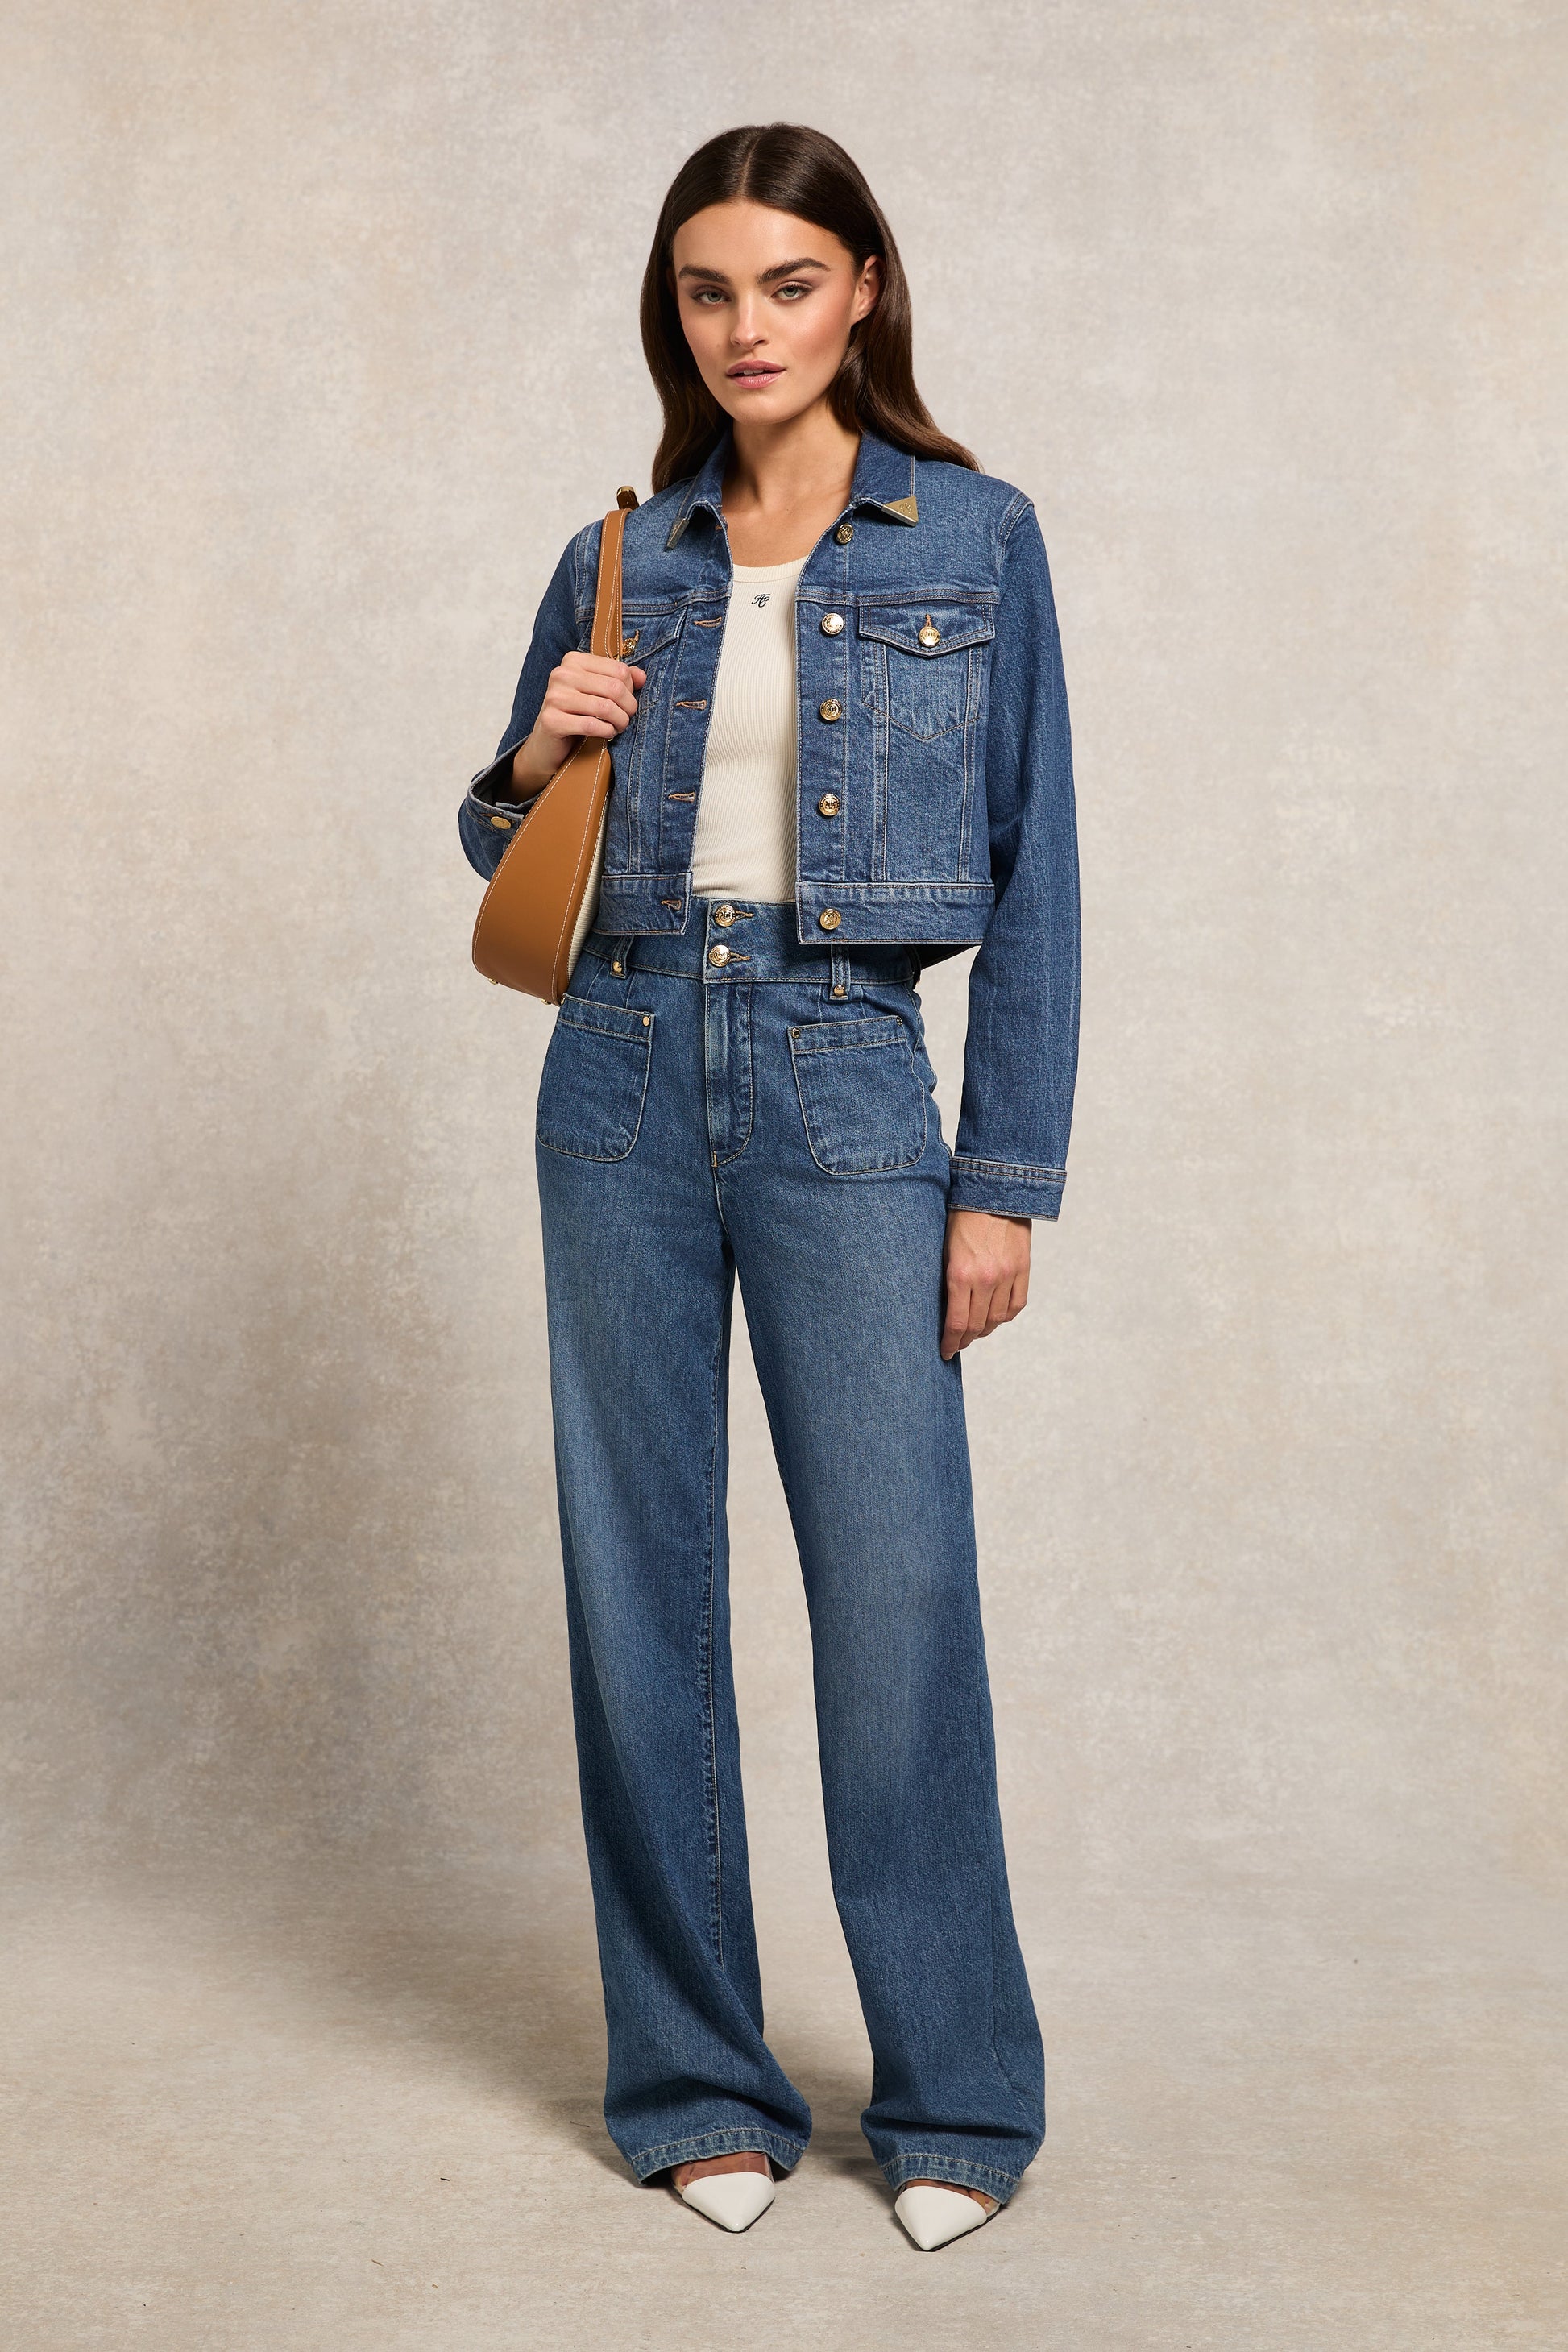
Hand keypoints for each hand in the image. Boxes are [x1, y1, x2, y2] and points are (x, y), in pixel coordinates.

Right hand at [512, 651, 646, 794]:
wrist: (546, 743)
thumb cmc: (575, 714)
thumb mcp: (597, 692)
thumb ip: (619, 680)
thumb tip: (642, 676)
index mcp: (573, 661)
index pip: (619, 670)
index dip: (631, 689)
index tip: (626, 702)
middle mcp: (561, 674)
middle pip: (615, 688)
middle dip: (628, 707)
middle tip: (626, 719)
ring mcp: (554, 697)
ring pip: (605, 707)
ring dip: (619, 722)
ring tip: (618, 727)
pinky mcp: (552, 721)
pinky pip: (591, 725)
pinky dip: (606, 732)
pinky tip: (606, 734)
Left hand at [940, 1210, 1030, 1360]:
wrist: (994, 1191)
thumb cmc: (961, 1216)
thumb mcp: (943, 1248)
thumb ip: (947, 1278)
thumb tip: (943, 1308)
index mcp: (960, 1274)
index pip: (956, 1323)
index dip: (950, 1343)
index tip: (945, 1352)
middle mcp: (986, 1279)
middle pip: (976, 1326)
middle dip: (964, 1340)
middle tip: (957, 1345)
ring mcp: (1007, 1275)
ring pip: (996, 1319)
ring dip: (984, 1330)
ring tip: (974, 1332)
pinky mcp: (1023, 1269)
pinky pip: (1016, 1305)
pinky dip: (1005, 1316)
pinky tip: (994, 1317)